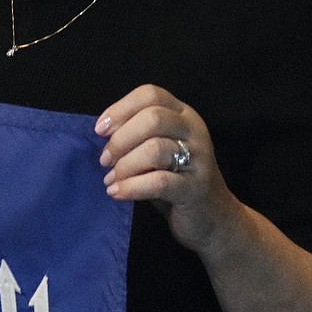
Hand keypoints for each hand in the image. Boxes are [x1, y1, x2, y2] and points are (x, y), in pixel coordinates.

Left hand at [95, 84, 239, 256]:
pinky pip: (159, 182)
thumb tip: (102, 133)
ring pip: (155, 149)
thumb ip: (136, 136)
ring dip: (125, 165)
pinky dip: (132, 187)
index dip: (121, 108)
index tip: (100, 130)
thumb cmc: (175, 179)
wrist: (211, 217)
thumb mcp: (156, 150)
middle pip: (152, 118)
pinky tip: (117, 192)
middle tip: (104, 160)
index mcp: (183, 114)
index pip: (150, 94)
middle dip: (121, 139)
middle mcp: (194, 130)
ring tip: (110, 179)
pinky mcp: (196, 187)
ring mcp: (199, 158)